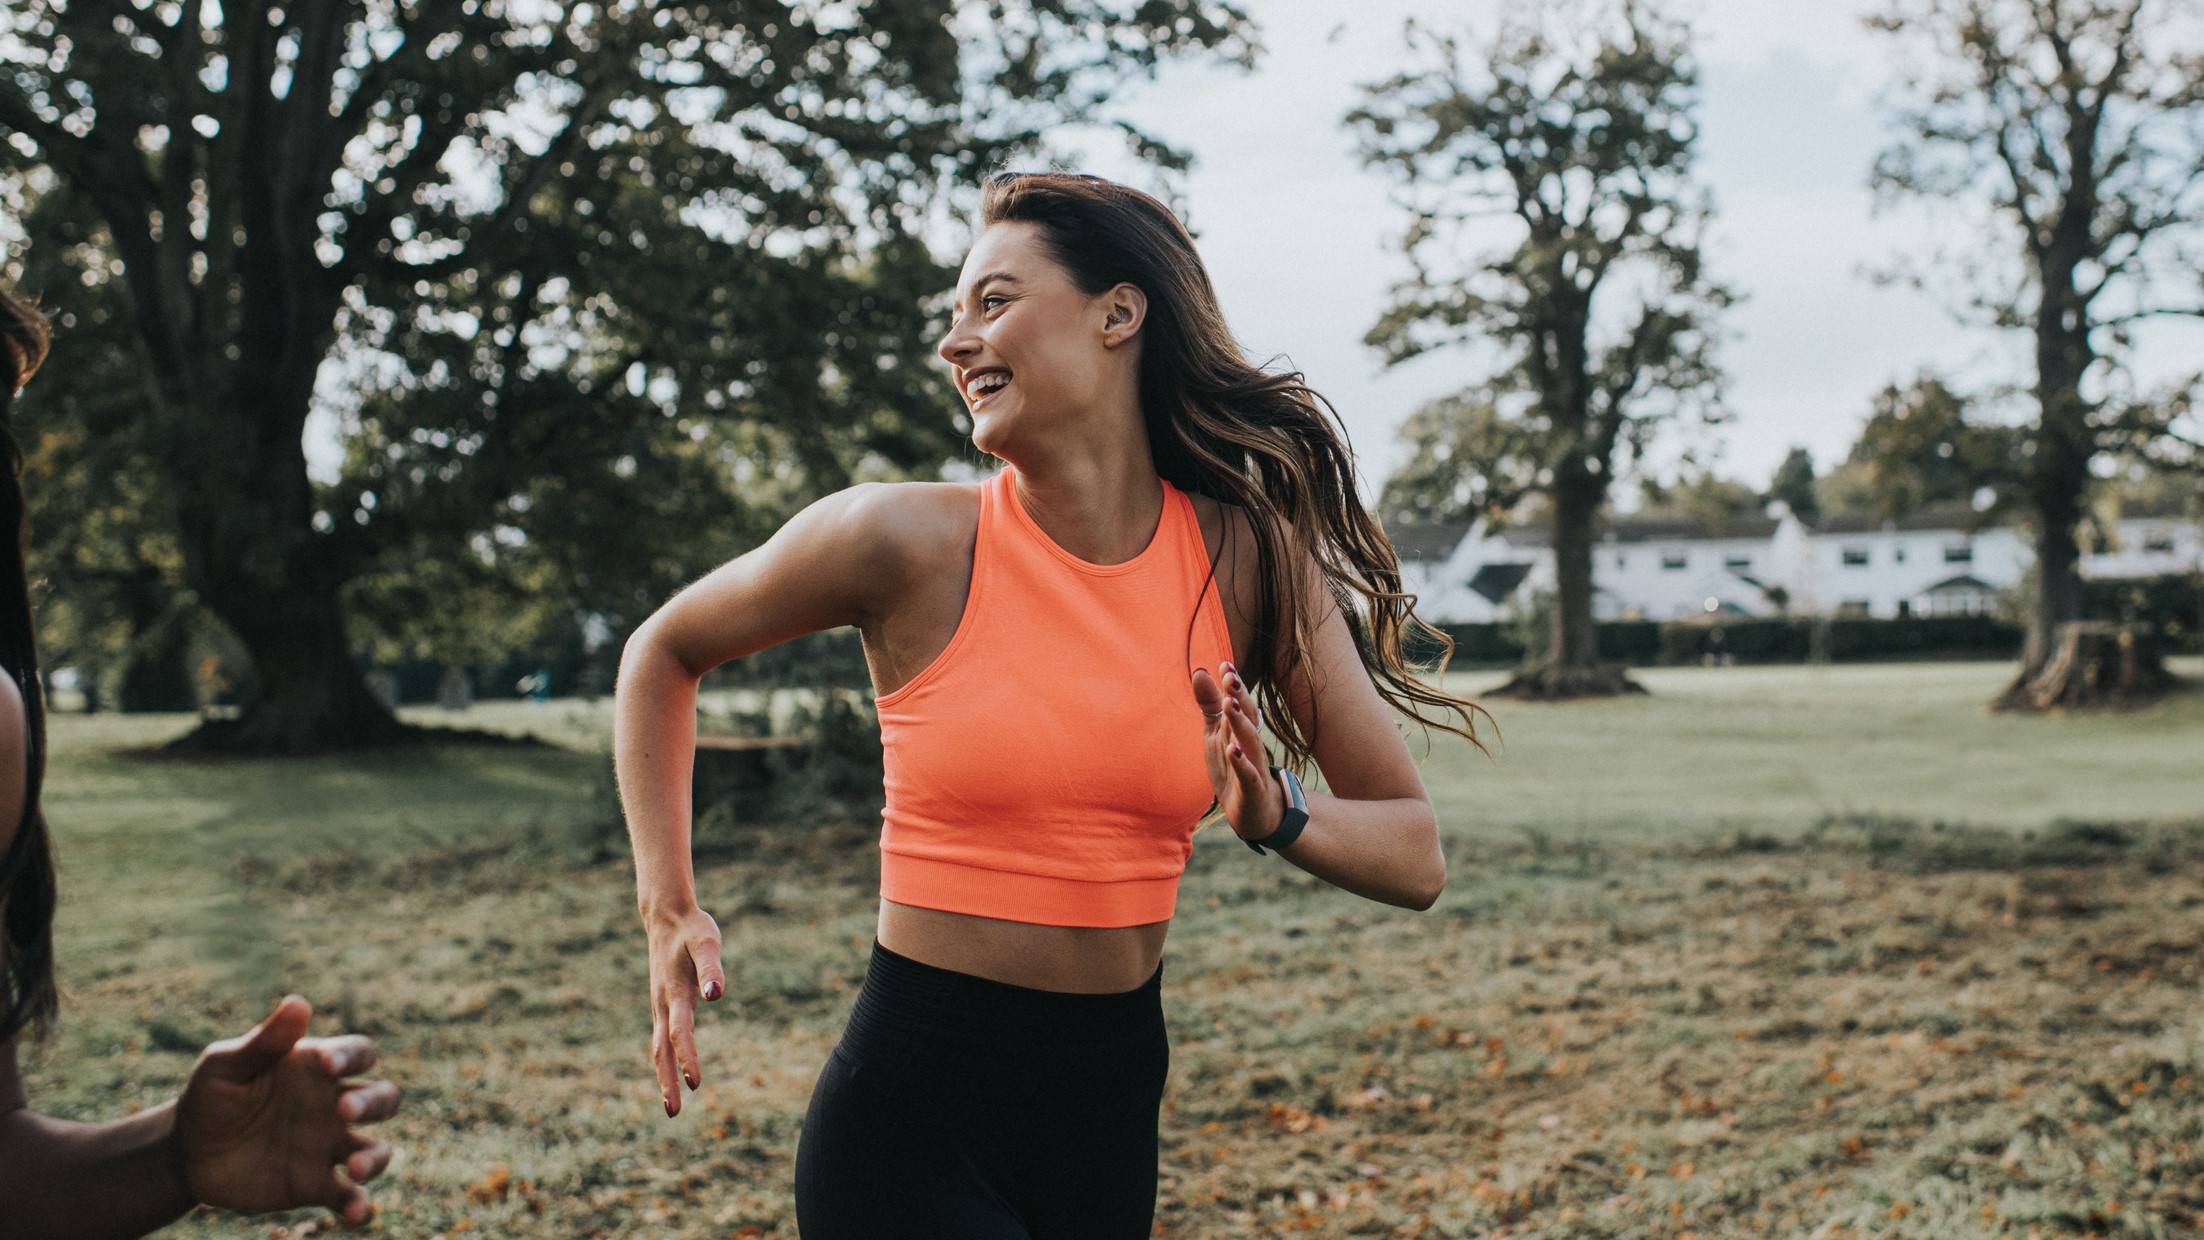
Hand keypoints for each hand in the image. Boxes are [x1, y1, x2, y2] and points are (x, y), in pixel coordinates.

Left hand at [173, 995, 398, 1227]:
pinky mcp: (315, 1186)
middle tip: (344, 1110)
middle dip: (374, 1102)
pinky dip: (359, 1206)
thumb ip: (264, 1041)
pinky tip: (356, 1214)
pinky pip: (349, 1196)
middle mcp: (333, 1106)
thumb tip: (299, 1002)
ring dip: (377, 1157)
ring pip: (376, 1148)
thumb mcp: (226, 1065)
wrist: (186, 1154)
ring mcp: (328, 1148)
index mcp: (316, 1069)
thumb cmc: (210, 1097)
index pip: (357, 1053)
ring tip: (356, 1167)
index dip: (352, 1056)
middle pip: (382, 1098)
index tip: (328, 1066)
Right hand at [645, 902, 725, 1116]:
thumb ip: (712, 968)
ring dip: (663, 1075)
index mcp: (675, 992)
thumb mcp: (707, 943)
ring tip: (670, 1104)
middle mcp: (663, 1003)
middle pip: (662, 1049)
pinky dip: (664, 1059)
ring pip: (658, 1046)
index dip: (688, 1057)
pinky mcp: (662, 1003)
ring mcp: (660, 1004)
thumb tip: (716, 995)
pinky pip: (661, 1038)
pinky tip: (671, 1073)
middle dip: (667, 1081)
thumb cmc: (693, 929)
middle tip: (673, 1112)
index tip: (694, 1083)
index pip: (681, 1031)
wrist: (667, 916)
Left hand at [1191, 660, 1284, 842]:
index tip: (1224, 664)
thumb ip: (1209, 704)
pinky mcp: (1252, 789)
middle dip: (1240, 696)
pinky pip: (1249, 774)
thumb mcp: (1216, 733)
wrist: (1255, 812)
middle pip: (1248, 716)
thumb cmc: (1234, 767)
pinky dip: (1242, 762)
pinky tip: (1231, 750)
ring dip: (1240, 722)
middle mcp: (1250, 744)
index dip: (1233, 684)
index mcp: (1241, 729)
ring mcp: (1254, 766)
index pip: (1240, 702)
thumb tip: (1200, 670)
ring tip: (1230, 704)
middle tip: (1229, 677)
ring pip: (1250, 741)